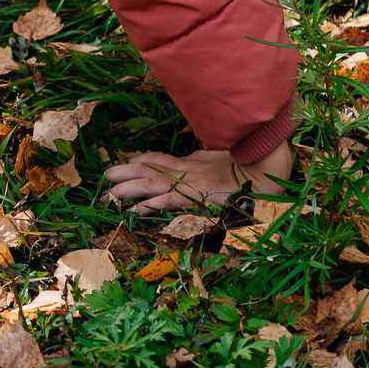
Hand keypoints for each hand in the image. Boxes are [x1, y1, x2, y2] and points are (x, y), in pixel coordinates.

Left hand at [102, 141, 293, 212]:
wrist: (264, 168)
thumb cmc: (247, 165)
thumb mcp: (220, 161)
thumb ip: (204, 161)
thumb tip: (193, 158)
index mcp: (191, 162)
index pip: (160, 158)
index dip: (140, 159)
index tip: (124, 160)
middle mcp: (186, 169)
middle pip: (149, 167)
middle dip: (125, 171)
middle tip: (104, 174)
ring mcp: (190, 182)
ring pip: (152, 182)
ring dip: (129, 187)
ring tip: (109, 193)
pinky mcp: (197, 195)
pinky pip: (168, 200)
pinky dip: (150, 205)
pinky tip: (134, 210)